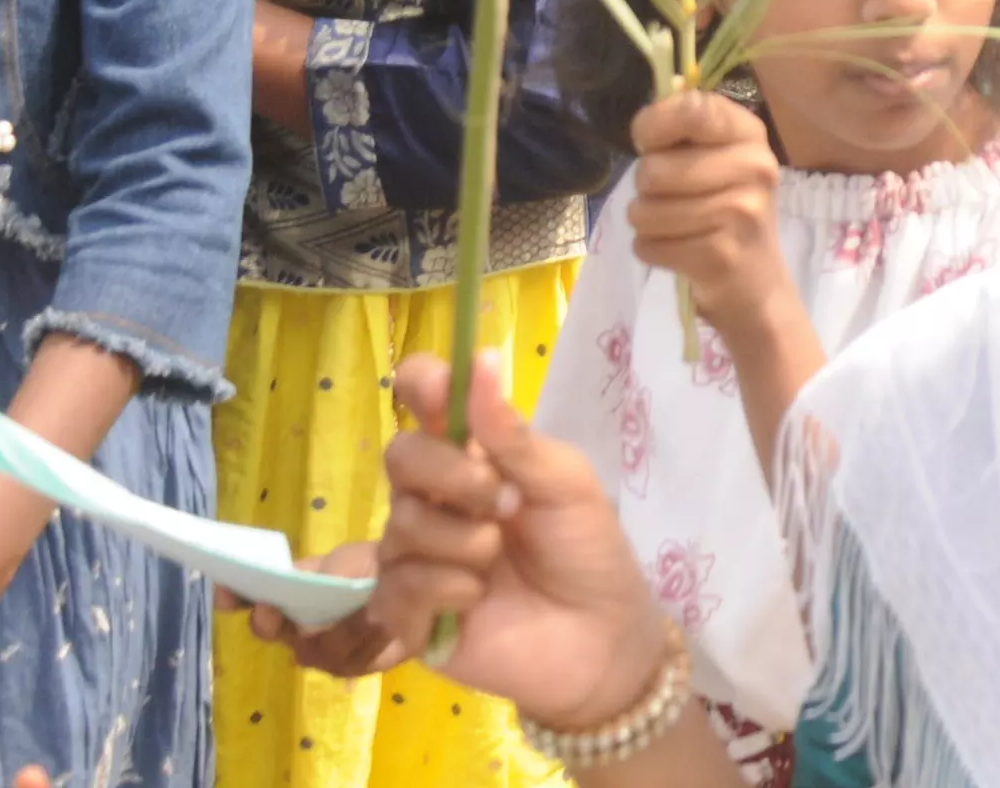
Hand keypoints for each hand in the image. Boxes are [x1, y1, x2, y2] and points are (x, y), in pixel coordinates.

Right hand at [235, 545, 404, 680]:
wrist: (413, 586)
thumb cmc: (367, 569)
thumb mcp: (340, 560)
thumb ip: (315, 572)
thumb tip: (291, 580)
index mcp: (285, 599)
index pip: (247, 599)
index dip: (234, 597)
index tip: (226, 592)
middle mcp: (295, 630)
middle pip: (270, 633)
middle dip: (269, 622)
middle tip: (272, 607)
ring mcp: (321, 653)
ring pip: (311, 652)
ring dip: (334, 630)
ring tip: (361, 608)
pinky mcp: (352, 668)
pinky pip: (349, 662)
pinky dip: (365, 641)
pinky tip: (380, 623)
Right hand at [366, 352, 682, 730]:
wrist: (602, 640)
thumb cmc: (587, 551)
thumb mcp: (564, 483)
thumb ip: (513, 435)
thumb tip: (479, 360)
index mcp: (472, 453)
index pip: (422, 400)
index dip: (420, 383)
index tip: (434, 388)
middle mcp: (435, 498)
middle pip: (400, 456)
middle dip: (449, 474)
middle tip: (503, 502)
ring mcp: (418, 555)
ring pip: (400, 524)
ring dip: (459, 539)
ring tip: (498, 559)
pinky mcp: (409, 614)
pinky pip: (397, 586)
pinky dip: (443, 586)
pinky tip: (476, 598)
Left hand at [623, 92, 793, 350]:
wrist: (755, 282)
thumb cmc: (725, 208)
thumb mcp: (717, 158)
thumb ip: (685, 129)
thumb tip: (650, 114)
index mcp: (750, 134)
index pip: (693, 109)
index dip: (654, 124)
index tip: (650, 144)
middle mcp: (754, 167)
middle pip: (654, 170)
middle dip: (646, 188)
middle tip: (671, 198)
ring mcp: (741, 213)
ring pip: (645, 211)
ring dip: (646, 222)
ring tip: (673, 227)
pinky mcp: (719, 256)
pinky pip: (648, 246)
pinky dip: (651, 251)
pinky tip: (677, 250)